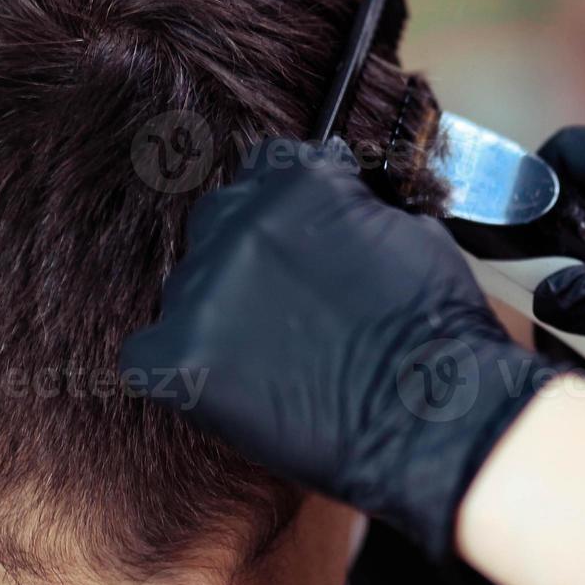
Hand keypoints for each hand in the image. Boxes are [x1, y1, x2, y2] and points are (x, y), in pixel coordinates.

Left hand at [121, 138, 559, 558]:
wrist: (430, 416)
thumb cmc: (436, 330)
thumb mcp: (410, 231)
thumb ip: (354, 210)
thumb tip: (339, 211)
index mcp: (299, 179)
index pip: (268, 168)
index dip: (288, 210)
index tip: (302, 239)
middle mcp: (240, 219)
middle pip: (220, 221)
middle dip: (250, 255)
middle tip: (288, 304)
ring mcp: (204, 288)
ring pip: (189, 287)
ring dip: (221, 311)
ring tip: (271, 357)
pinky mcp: (179, 356)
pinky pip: (147, 353)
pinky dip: (179, 367)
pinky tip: (225, 384)